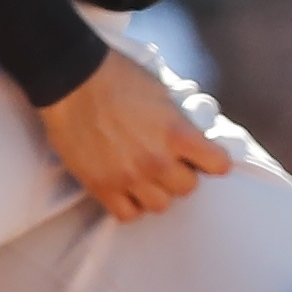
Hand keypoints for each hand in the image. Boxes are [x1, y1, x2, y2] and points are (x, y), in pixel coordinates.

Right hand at [38, 49, 233, 220]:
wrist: (73, 81)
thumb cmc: (119, 77)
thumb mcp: (163, 93)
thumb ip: (180, 122)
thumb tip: (192, 138)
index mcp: (177, 133)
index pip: (218, 165)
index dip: (215, 160)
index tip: (209, 157)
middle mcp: (156, 160)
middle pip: (188, 188)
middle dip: (184, 175)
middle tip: (173, 163)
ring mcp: (128, 177)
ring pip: (160, 205)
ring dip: (158, 191)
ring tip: (149, 176)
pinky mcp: (101, 187)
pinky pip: (127, 214)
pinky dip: (131, 205)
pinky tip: (129, 189)